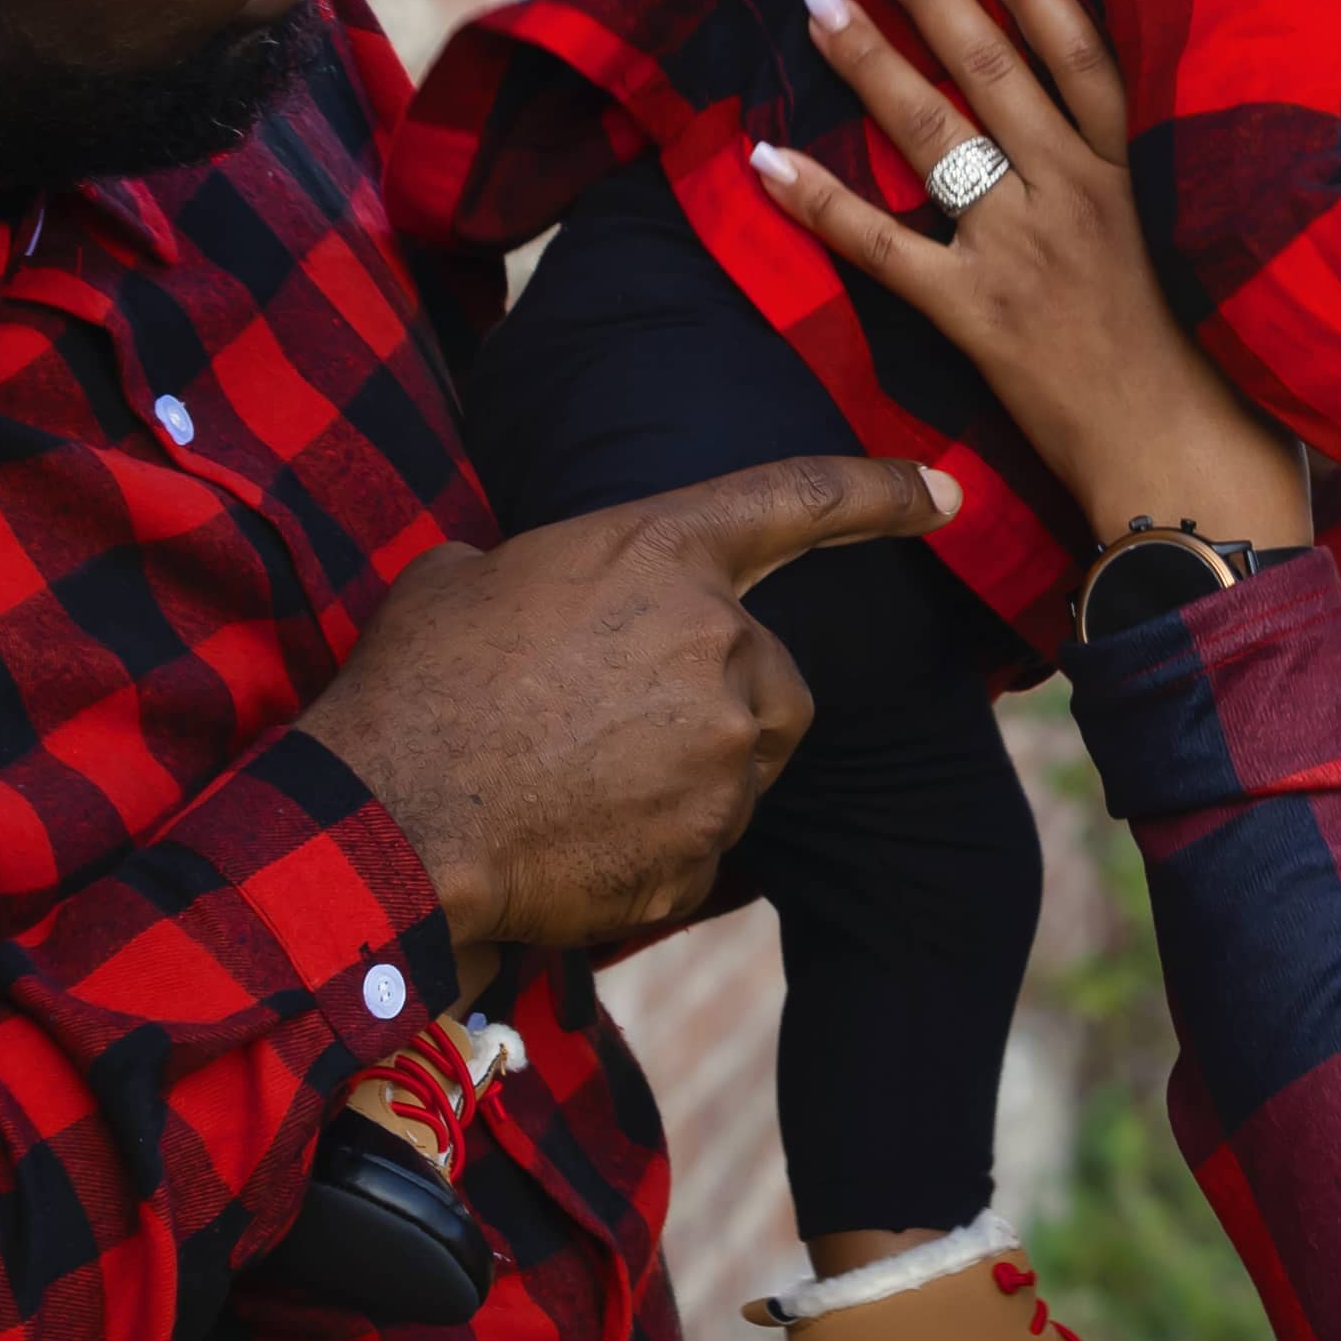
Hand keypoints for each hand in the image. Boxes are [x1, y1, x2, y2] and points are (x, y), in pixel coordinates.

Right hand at [309, 458, 951, 949]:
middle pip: (772, 673)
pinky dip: (652, 845)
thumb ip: (543, 574)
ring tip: (574, 779)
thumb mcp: (466, 579)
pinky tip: (571, 837)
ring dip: (685, 771)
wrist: (391, 822)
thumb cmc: (414, 688)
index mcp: (660, 552)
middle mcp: (717, 646)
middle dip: (718, 697)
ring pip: (743, 762)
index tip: (948, 494)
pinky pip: (702, 843)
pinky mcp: (707, 848)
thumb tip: (534, 599)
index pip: (798, 499)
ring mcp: (724, 755)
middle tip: (612, 719)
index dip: (881, 492)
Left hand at [741, 0, 1311, 555]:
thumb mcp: (1253, 253)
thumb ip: (1215, 187)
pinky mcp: (980, 317)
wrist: (1203, 478)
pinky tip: (766, 157)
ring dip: (870, 57)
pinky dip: (820, 201)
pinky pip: (883, 246)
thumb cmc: (1246, 382)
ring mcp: (1025, 249)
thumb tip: (1214, 140)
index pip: (1081, 46)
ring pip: (933, 130)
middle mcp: (1082, 191)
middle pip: (991, 63)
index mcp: (1149, 170)